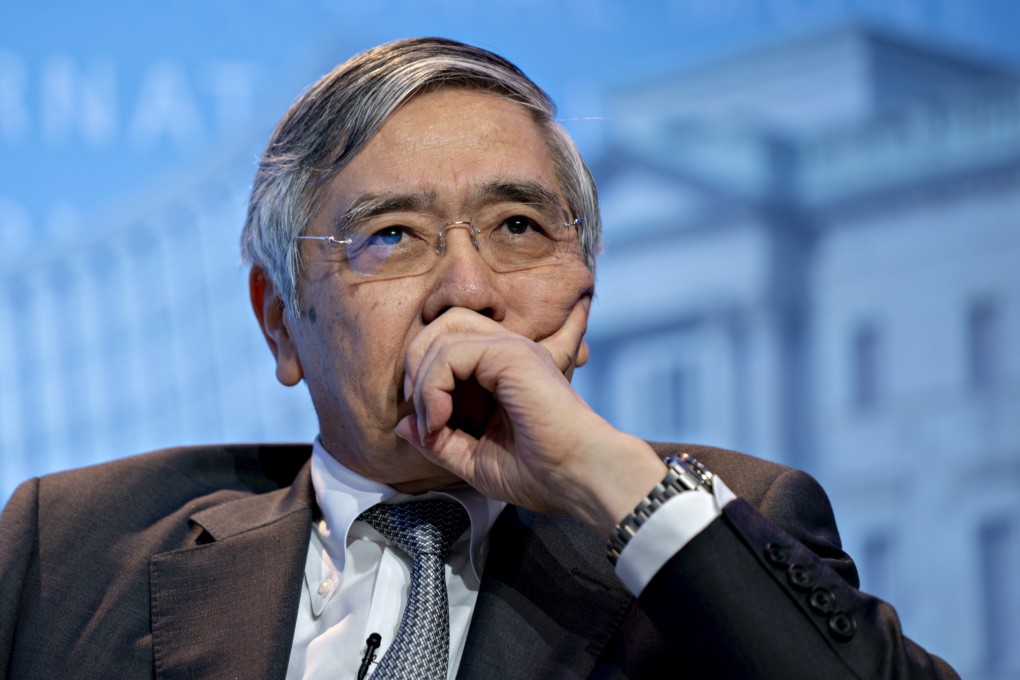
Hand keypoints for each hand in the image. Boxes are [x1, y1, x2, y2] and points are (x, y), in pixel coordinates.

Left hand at [398, 298, 665, 534]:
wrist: (579, 479)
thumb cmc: (540, 474)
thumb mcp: (473, 459)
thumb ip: (437, 439)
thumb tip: (401, 423)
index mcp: (501, 369)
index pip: (446, 344)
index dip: (422, 379)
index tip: (426, 428)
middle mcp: (507, 350)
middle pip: (440, 326)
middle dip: (415, 367)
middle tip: (421, 416)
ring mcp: (511, 348)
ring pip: (441, 333)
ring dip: (422, 379)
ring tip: (431, 422)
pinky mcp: (511, 354)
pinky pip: (451, 352)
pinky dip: (432, 386)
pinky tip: (438, 420)